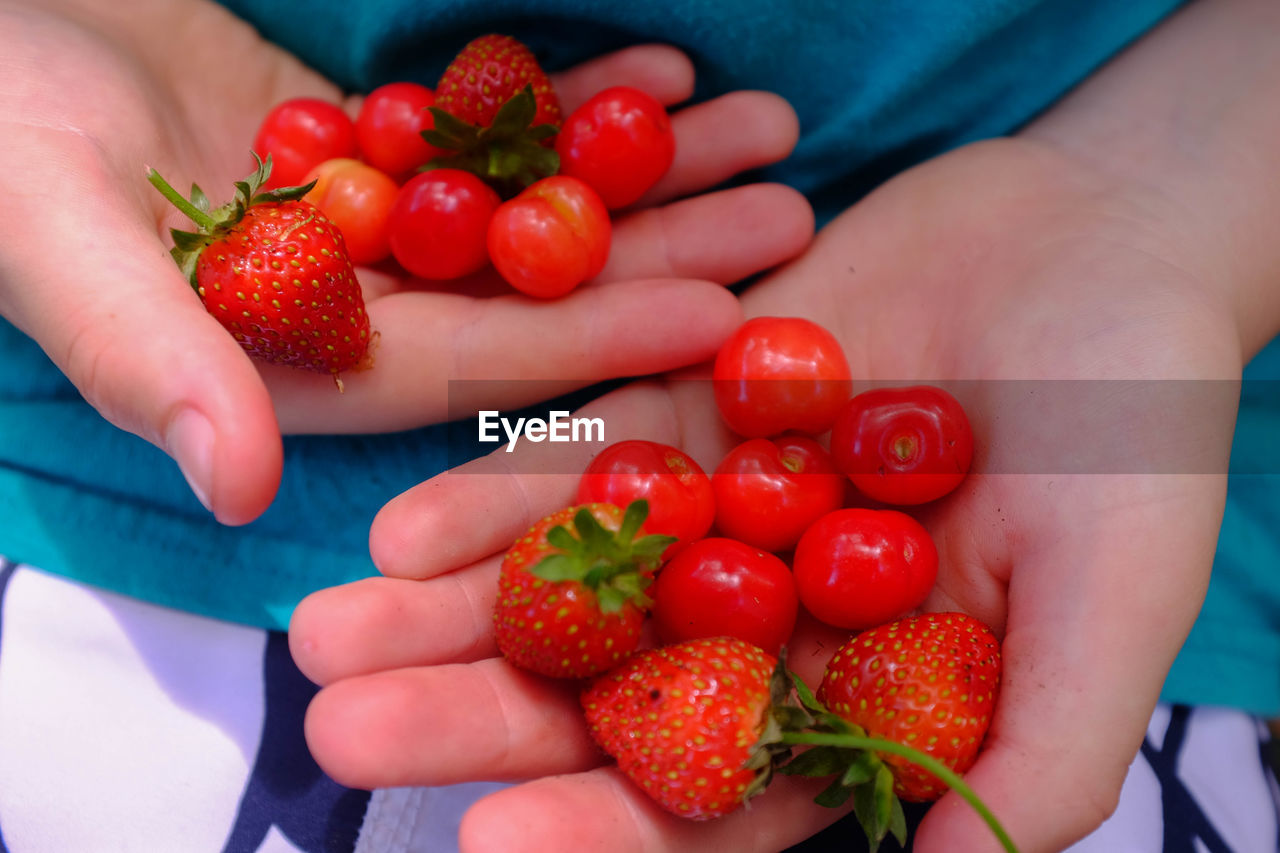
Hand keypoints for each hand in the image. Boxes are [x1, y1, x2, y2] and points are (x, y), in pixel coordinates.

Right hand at [0, 0, 809, 523]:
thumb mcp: (45, 228)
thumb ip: (150, 355)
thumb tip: (236, 488)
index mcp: (294, 361)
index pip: (474, 363)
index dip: (598, 337)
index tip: (718, 310)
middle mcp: (350, 304)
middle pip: (533, 285)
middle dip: (662, 245)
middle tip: (790, 206)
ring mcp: (371, 219)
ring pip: (529, 199)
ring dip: (645, 166)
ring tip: (765, 126)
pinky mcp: (368, 141)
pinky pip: (488, 122)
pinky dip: (569, 97)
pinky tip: (660, 74)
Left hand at [290, 137, 1238, 851]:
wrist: (1100, 247)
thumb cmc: (1138, 440)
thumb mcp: (1114, 600)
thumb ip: (1033, 751)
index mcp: (855, 695)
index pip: (716, 792)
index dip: (606, 825)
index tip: (489, 838)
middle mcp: (769, 616)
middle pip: (605, 689)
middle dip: (477, 713)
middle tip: (343, 730)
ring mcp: (720, 510)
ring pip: (569, 576)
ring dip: (449, 607)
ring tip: (329, 634)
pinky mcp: (689, 404)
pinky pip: (582, 455)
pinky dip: (500, 489)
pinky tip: (405, 523)